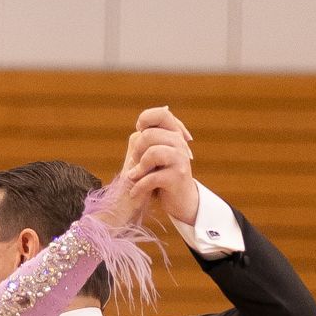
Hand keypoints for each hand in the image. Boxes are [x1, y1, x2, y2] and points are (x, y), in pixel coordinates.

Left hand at [121, 106, 198, 226]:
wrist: (180, 202)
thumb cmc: (162, 176)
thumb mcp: (154, 155)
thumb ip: (148, 139)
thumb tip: (145, 121)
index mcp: (174, 134)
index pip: (161, 113)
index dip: (145, 120)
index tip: (140, 134)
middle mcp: (179, 143)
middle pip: (149, 135)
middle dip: (136, 151)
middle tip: (136, 164)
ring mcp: (180, 159)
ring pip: (152, 153)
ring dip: (138, 168)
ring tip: (135, 177)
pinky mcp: (177, 177)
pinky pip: (152, 177)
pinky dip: (138, 187)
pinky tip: (135, 193)